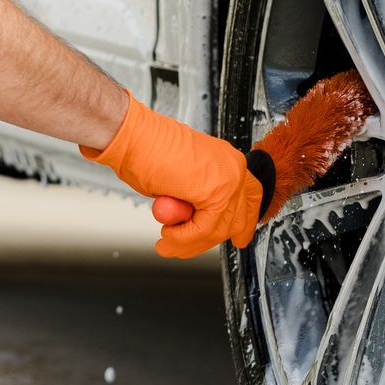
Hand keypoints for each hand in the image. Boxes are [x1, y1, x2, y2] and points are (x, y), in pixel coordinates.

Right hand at [81, 97, 262, 257]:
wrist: (133, 137)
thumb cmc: (147, 150)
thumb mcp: (181, 179)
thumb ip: (195, 201)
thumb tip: (196, 223)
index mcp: (228, 161)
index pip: (251, 197)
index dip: (245, 222)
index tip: (239, 238)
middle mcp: (233, 168)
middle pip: (234, 219)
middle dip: (206, 241)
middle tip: (182, 248)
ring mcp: (227, 179)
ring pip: (216, 229)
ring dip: (187, 243)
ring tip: (166, 242)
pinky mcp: (214, 191)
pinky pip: (203, 229)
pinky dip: (182, 238)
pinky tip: (167, 235)